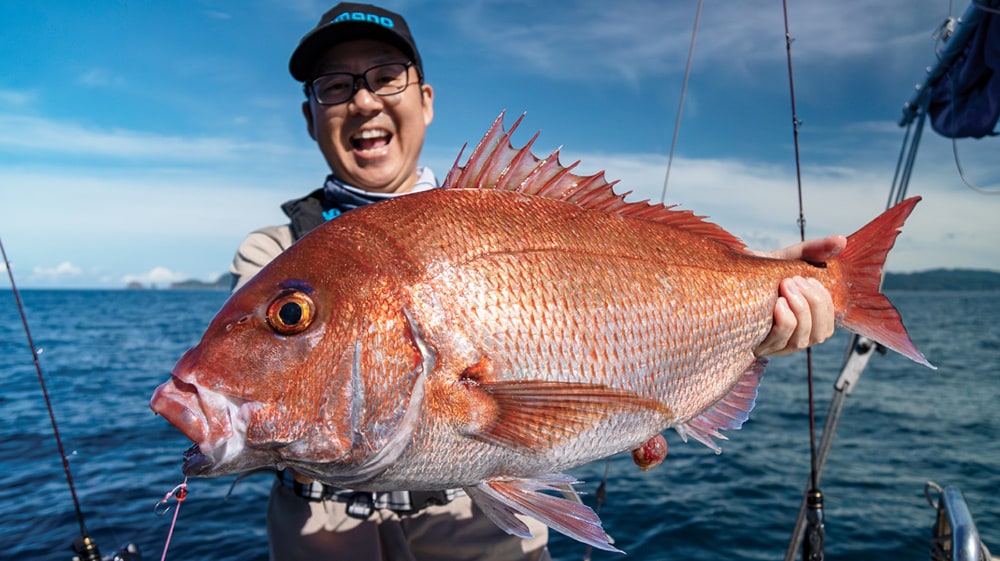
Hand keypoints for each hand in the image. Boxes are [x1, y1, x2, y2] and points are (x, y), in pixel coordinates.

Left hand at [753, 235, 846, 356]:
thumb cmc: (759, 272)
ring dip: (801, 311)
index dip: (826, 305)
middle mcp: (793, 337)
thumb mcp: (788, 259)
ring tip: (786, 287)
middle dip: (814, 305)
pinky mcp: (758, 345)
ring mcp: (776, 345)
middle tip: (794, 280)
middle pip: (820, 333)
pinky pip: (781, 340)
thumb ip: (814, 250)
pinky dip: (786, 321)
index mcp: (805, 320)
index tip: (809, 279)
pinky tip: (778, 303)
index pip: (829, 324)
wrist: (725, 277)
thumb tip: (841, 240)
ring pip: (803, 340)